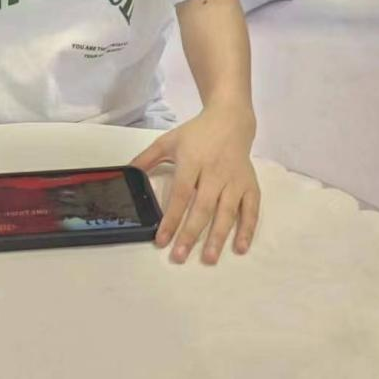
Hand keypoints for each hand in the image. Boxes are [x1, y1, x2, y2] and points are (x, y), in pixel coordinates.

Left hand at [131, 103, 259, 264]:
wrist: (230, 120)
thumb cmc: (196, 134)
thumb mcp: (168, 141)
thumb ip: (147, 158)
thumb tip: (127, 173)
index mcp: (193, 161)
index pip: (180, 194)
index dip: (171, 218)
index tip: (161, 240)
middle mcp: (215, 172)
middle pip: (202, 207)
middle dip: (191, 234)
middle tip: (179, 256)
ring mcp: (235, 180)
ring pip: (227, 212)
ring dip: (218, 237)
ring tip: (208, 259)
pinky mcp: (250, 184)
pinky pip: (251, 209)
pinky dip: (248, 229)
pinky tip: (240, 247)